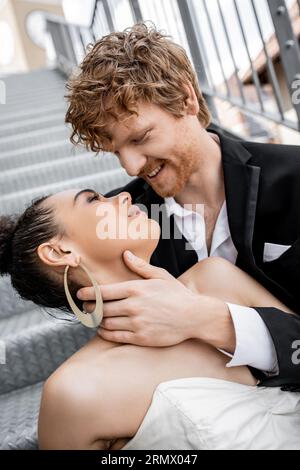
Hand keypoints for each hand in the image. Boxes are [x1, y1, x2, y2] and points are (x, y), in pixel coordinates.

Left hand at [77, 251, 204, 346]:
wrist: (194, 316)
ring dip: (97, 321)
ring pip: (106, 323)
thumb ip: (140, 266)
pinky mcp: (140, 337)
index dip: (88, 293)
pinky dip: (105, 333)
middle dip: (90, 308)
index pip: (103, 292)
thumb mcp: (160, 276)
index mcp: (135, 289)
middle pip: (101, 308)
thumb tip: (125, 255)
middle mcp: (133, 306)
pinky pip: (115, 336)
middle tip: (85, 307)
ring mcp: (136, 323)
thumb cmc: (177, 294)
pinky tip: (103, 330)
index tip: (80, 294)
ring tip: (95, 318)